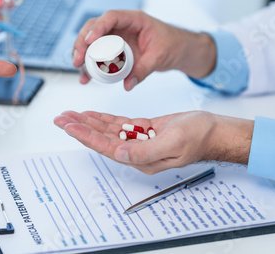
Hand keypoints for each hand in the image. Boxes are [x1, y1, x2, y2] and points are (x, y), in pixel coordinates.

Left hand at [54, 110, 253, 173]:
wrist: (214, 131)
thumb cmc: (199, 137)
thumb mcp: (173, 143)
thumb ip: (145, 152)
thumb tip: (119, 154)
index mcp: (140, 158)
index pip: (105, 146)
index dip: (85, 135)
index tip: (68, 125)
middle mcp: (136, 151)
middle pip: (100, 138)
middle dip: (79, 128)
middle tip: (60, 118)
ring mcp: (139, 140)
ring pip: (106, 131)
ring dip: (87, 122)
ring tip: (69, 115)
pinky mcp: (143, 129)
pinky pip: (118, 124)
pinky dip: (103, 119)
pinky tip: (91, 115)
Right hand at [72, 10, 216, 90]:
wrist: (179, 50)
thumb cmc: (173, 45)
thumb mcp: (160, 57)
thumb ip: (143, 70)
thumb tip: (127, 84)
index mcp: (134, 19)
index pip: (111, 17)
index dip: (97, 27)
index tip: (88, 41)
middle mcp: (122, 26)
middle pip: (94, 27)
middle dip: (82, 43)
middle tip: (78, 59)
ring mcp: (116, 37)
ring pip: (92, 41)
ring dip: (82, 54)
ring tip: (78, 70)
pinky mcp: (115, 49)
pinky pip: (98, 55)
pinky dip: (90, 66)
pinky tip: (85, 78)